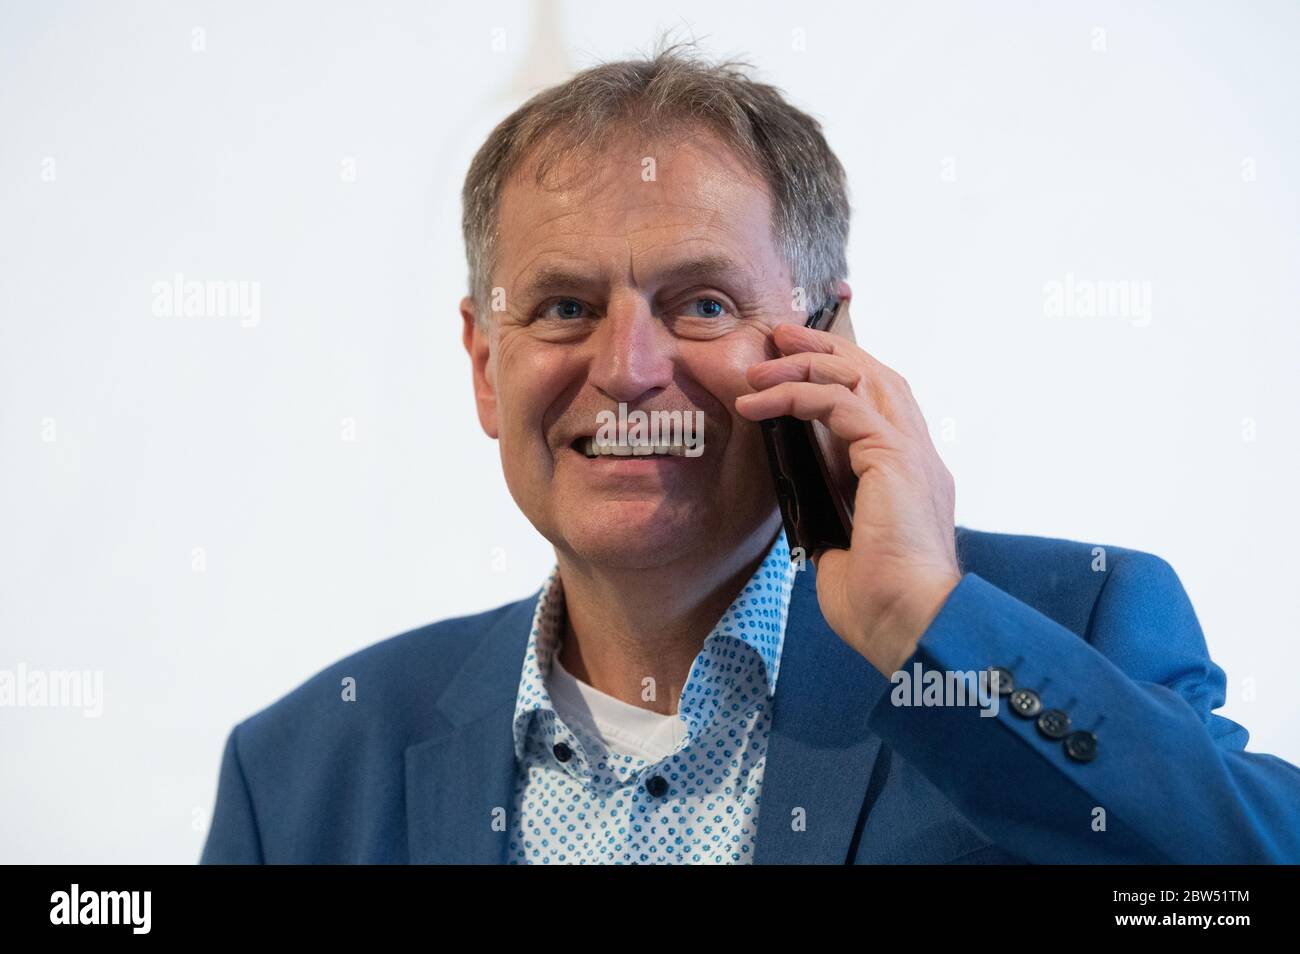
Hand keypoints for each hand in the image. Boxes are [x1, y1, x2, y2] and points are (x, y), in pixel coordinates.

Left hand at [734, 303, 961, 675]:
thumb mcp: (840, 546)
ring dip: (806, 364)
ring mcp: (911, 453)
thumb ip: (829, 514)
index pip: (880, 405)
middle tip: (781, 336)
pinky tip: (758, 402)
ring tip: (760, 366)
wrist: (910, 625)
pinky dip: (796, 395)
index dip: (842, 376)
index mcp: (908, 476)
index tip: (795, 366)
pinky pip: (840, 405)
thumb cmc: (877, 603)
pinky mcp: (894, 457)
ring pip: (861, 378)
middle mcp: (917, 456)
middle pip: (876, 374)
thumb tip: (799, 500)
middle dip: (826, 349)